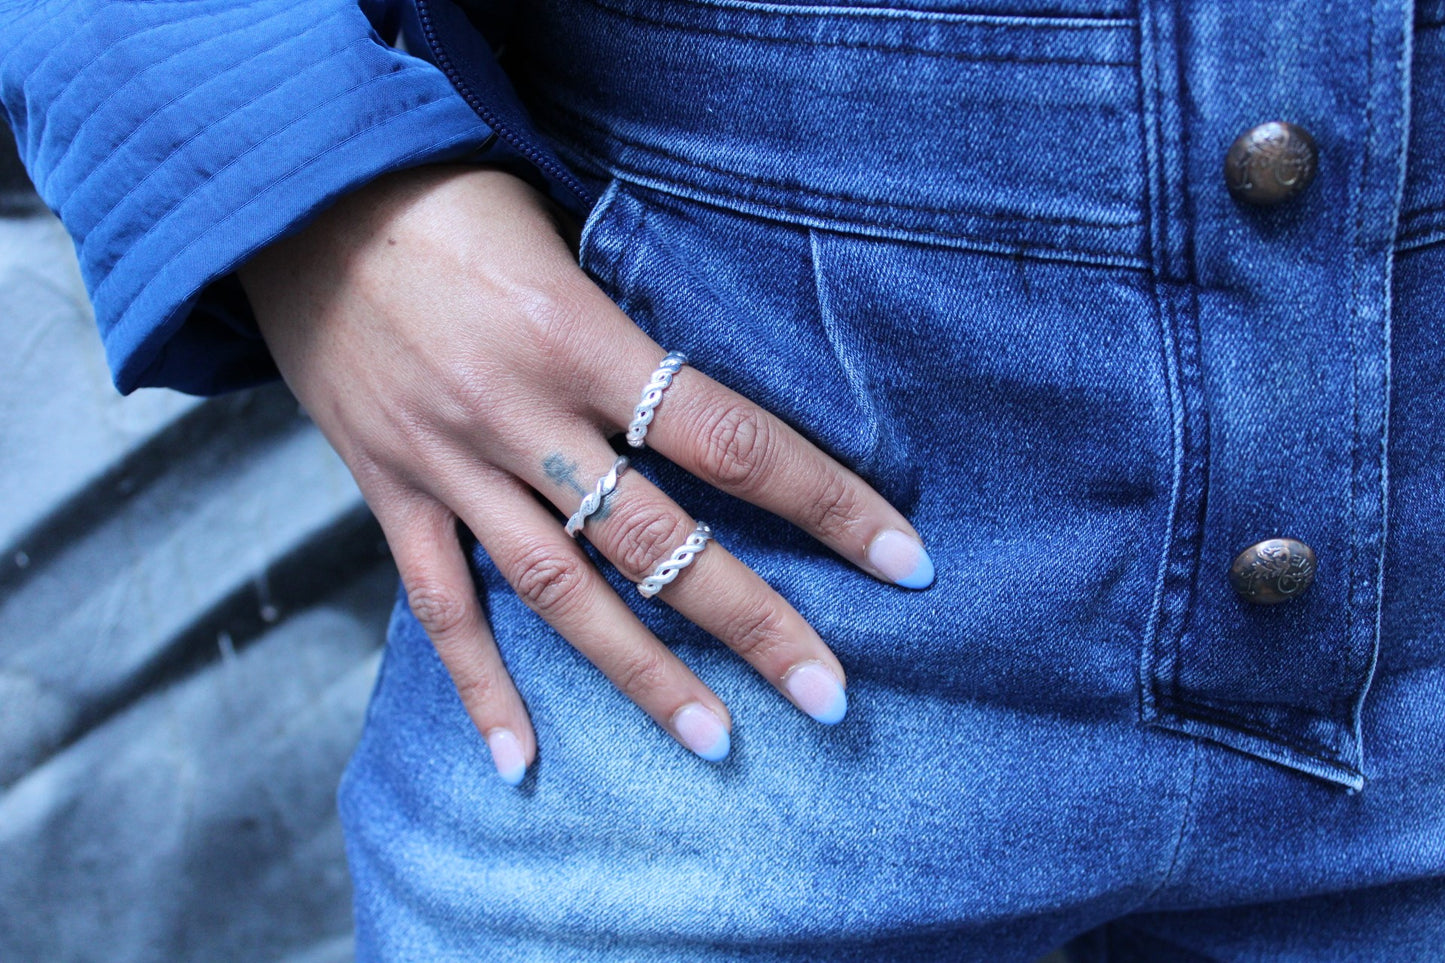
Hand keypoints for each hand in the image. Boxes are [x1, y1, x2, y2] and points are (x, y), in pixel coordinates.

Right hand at [238, 166, 932, 783]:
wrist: (295, 194)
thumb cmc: (448, 198)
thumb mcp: (559, 239)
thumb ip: (629, 334)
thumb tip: (711, 417)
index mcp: (579, 336)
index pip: (729, 437)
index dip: (823, 501)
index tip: (902, 558)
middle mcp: (521, 413)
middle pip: (657, 537)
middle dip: (752, 619)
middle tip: (828, 694)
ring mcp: (450, 461)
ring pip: (557, 588)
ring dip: (639, 670)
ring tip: (712, 739)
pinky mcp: (389, 488)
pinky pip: (436, 602)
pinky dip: (479, 683)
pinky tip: (522, 757)